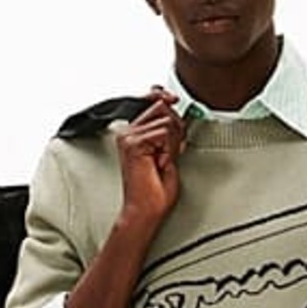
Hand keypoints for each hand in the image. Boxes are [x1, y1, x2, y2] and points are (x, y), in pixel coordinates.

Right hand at [117, 88, 185, 225]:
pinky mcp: (133, 143)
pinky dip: (169, 149)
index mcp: (133, 133)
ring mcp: (129, 136)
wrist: (146, 210)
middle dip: (175, 127)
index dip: (164, 97)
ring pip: (166, 120)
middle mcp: (128, 132)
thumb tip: (178, 116)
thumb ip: (169, 134)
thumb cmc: (155, 191)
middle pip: (161, 107)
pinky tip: (160, 163)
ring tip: (163, 161)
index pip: (151, 102)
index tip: (174, 98)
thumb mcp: (168, 154)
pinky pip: (164, 132)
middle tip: (170, 152)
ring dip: (172, 143)